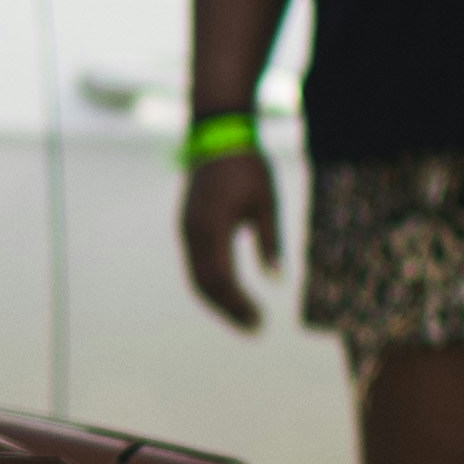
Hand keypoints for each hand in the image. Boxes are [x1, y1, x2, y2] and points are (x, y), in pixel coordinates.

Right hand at [179, 144, 282, 329]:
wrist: (217, 135)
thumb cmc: (247, 166)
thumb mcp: (267, 202)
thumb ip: (270, 240)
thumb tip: (277, 280)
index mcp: (213, 227)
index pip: (222, 279)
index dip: (239, 305)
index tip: (261, 321)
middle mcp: (193, 233)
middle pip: (205, 285)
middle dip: (229, 310)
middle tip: (254, 327)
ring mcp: (186, 230)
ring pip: (197, 278)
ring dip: (219, 301)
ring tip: (244, 317)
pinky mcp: (187, 227)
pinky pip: (195, 265)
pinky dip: (211, 285)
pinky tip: (230, 293)